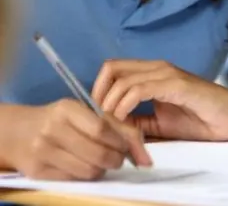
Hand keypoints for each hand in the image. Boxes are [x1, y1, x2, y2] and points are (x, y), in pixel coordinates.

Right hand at [5, 100, 151, 179]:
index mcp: (67, 109)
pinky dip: (86, 175)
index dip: (121, 142)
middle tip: (118, 157)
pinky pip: (75, 179)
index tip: (128, 146)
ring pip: (89, 171)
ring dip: (102, 169)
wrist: (19, 132)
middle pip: (99, 154)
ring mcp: (43, 151)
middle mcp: (52, 129)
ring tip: (101, 161)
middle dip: (116, 159)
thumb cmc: (61, 120)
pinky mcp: (38, 171)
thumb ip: (117, 127)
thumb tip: (146, 158)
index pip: (103, 129)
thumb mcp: (86, 113)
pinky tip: (84, 165)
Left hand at [91, 60, 227, 140]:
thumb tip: (110, 124)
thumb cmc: (202, 120)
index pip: (113, 69)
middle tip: (101, 118)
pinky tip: (125, 119)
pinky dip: (125, 105)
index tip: (98, 114)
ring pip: (122, 79)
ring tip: (113, 123)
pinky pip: (139, 90)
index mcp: (153, 74)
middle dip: (99, 94)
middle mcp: (158, 68)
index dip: (99, 90)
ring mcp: (167, 74)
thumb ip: (137, 121)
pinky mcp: (177, 85)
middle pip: (111, 68)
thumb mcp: (160, 123)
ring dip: (110, 103)